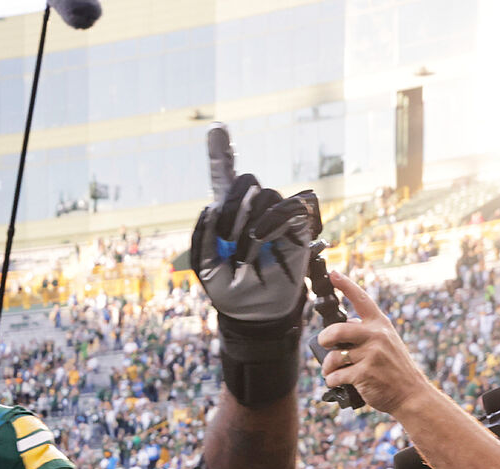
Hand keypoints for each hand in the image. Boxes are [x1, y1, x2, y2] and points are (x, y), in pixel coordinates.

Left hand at [190, 123, 321, 322]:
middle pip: (244, 181)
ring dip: (248, 224)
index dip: (220, 152)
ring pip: (264, 195)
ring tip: (244, 253)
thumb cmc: (229, 288)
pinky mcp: (297, 225)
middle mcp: (252, 209)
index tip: (215, 127)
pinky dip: (272, 220)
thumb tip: (211, 206)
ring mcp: (275, 215)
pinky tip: (261, 238)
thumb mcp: (204, 266)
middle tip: (227, 239)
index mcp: (226, 214)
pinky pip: (289, 206)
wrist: (254, 311)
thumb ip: (202, 236)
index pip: (223, 177)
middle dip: (232, 208)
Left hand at [316, 272, 435, 414]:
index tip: (333, 274)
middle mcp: (376, 336)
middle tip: (326, 345)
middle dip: (325, 339)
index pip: (362, 299)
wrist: (411, 394)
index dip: (346, 285)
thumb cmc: (392, 370)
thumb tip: (337, 334)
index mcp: (380, 325)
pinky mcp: (364, 373)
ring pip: (333, 356)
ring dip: (328, 367)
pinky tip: (340, 383)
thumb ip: (365, 334)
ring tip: (333, 371)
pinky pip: (335, 376)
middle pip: (336, 330)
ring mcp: (371, 354)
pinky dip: (332, 381)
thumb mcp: (386, 344)